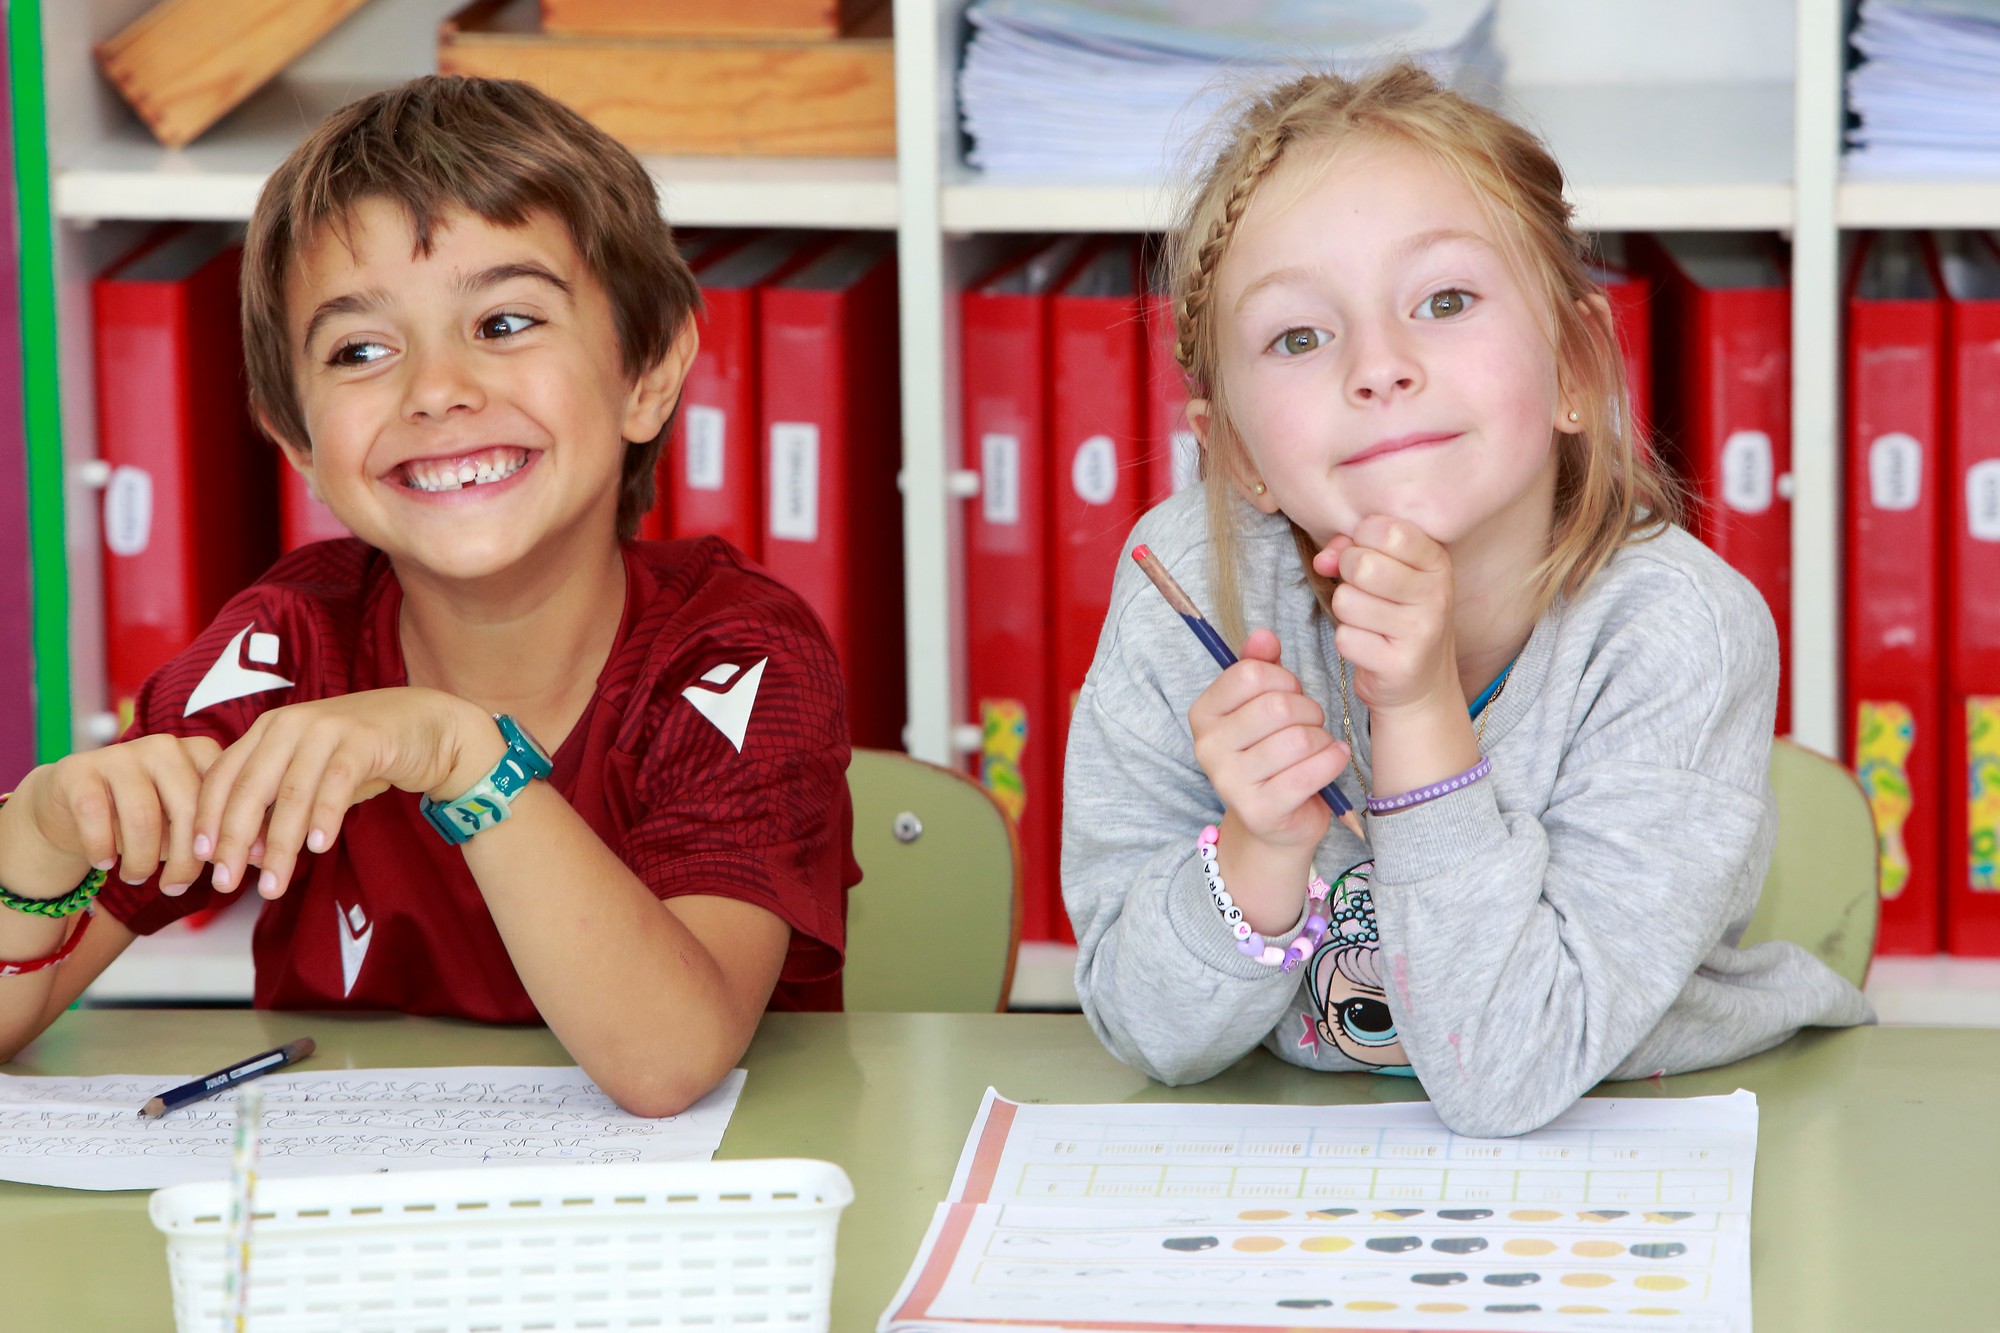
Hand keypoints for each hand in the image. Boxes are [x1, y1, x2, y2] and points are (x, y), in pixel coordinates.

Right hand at [15, 735, 221, 892]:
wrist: (75, 807)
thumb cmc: (149, 820)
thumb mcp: (188, 824)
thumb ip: (226, 835)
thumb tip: (265, 861)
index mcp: (202, 753)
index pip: (225, 798)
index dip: (228, 841)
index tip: (226, 873)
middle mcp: (165, 747)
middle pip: (189, 809)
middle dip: (186, 859)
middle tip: (175, 887)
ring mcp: (121, 755)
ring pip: (144, 817)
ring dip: (142, 860)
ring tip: (138, 878)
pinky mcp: (79, 770)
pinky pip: (96, 815)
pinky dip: (102, 847)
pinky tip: (104, 863)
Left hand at [193, 688, 495, 899]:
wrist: (429, 726)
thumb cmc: (364, 756)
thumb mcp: (313, 777)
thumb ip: (279, 808)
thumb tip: (247, 855)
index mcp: (268, 730)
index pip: (223, 776)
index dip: (208, 820)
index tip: (201, 862)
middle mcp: (290, 723)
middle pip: (249, 788)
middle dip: (234, 841)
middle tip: (225, 884)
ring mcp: (327, 728)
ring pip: (291, 794)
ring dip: (279, 845)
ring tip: (274, 886)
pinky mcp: (364, 739)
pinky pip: (336, 784)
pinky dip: (324, 818)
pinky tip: (319, 848)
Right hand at [1187, 629, 1349, 930]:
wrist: (1276, 821)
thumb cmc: (1272, 754)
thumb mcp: (1262, 705)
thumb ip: (1260, 667)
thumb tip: (1263, 634)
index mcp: (1204, 715)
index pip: (1251, 674)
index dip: (1283, 678)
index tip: (1290, 694)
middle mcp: (1208, 748)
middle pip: (1277, 706)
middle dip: (1308, 710)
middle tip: (1311, 723)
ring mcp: (1230, 783)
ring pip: (1297, 739)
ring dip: (1321, 738)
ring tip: (1319, 745)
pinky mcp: (1260, 811)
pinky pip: (1309, 773)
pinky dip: (1332, 761)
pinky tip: (1334, 759)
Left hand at [1315, 515, 1458, 716]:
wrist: (1421, 682)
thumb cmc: (1396, 615)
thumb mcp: (1386, 572)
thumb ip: (1352, 549)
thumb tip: (1323, 560)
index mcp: (1437, 562)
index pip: (1386, 530)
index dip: (1361, 539)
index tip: (1369, 555)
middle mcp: (1436, 594)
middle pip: (1361, 566)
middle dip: (1346, 575)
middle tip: (1363, 591)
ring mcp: (1421, 631)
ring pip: (1346, 601)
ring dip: (1346, 612)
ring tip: (1368, 622)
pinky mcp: (1400, 664)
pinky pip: (1345, 638)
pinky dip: (1348, 641)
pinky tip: (1370, 646)